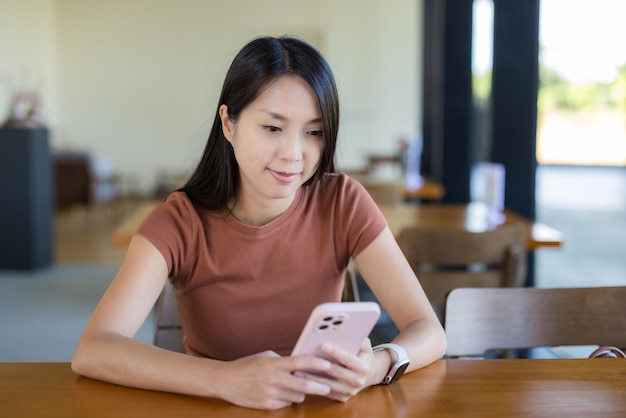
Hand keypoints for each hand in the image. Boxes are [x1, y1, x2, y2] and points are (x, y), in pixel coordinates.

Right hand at [217, 350, 331, 409]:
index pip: (299, 363)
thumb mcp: (265, 356)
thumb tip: (301, 363)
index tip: (327, 364)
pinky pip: (286, 404)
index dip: (315, 363)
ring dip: (300, 393)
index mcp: (274, 364)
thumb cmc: (247, 365)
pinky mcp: (267, 406)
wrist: (226, 380)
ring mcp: (270, 394)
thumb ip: (283, 360)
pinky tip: (282, 394)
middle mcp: (273, 380)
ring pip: (296, 397)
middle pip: (303, 385)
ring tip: (296, 387)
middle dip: (318, 386)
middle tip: (327, 386)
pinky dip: (288, 399)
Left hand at [296, 339, 379, 401]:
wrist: (371, 373)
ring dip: (312, 379)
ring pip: (328, 385)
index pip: (348, 359)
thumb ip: (357, 338)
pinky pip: (326, 393)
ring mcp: (351, 391)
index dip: (336, 352)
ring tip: (298, 372)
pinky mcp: (343, 397)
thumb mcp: (365, 344)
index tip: (323, 345)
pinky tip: (303, 381)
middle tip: (305, 359)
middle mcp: (359, 381)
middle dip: (320, 365)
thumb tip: (344, 330)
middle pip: (336, 372)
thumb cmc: (363, 354)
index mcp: (364, 367)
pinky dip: (314, 387)